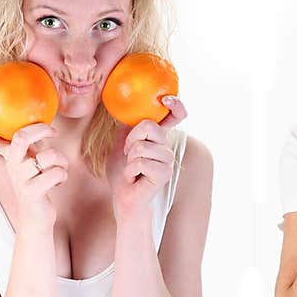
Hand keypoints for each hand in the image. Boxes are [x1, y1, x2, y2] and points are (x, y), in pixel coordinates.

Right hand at [0, 101, 67, 229]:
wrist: (36, 218)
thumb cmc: (38, 184)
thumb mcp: (31, 161)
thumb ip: (31, 144)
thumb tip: (41, 120)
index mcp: (9, 157)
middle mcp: (11, 166)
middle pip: (20, 138)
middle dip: (40, 130)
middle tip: (53, 131)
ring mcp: (20, 179)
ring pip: (49, 156)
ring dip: (62, 160)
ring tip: (59, 168)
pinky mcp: (32, 192)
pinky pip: (57, 173)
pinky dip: (63, 176)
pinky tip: (58, 182)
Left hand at [107, 95, 186, 220]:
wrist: (123, 197)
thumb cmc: (122, 172)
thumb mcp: (120, 143)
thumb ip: (126, 126)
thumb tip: (124, 106)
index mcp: (159, 137)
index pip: (176, 116)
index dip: (176, 105)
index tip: (167, 99)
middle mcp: (167, 146)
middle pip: (149, 126)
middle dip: (130, 140)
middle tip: (128, 155)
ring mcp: (168, 160)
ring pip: (141, 146)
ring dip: (129, 159)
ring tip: (132, 169)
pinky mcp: (164, 174)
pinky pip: (140, 162)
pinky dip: (130, 171)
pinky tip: (134, 178)